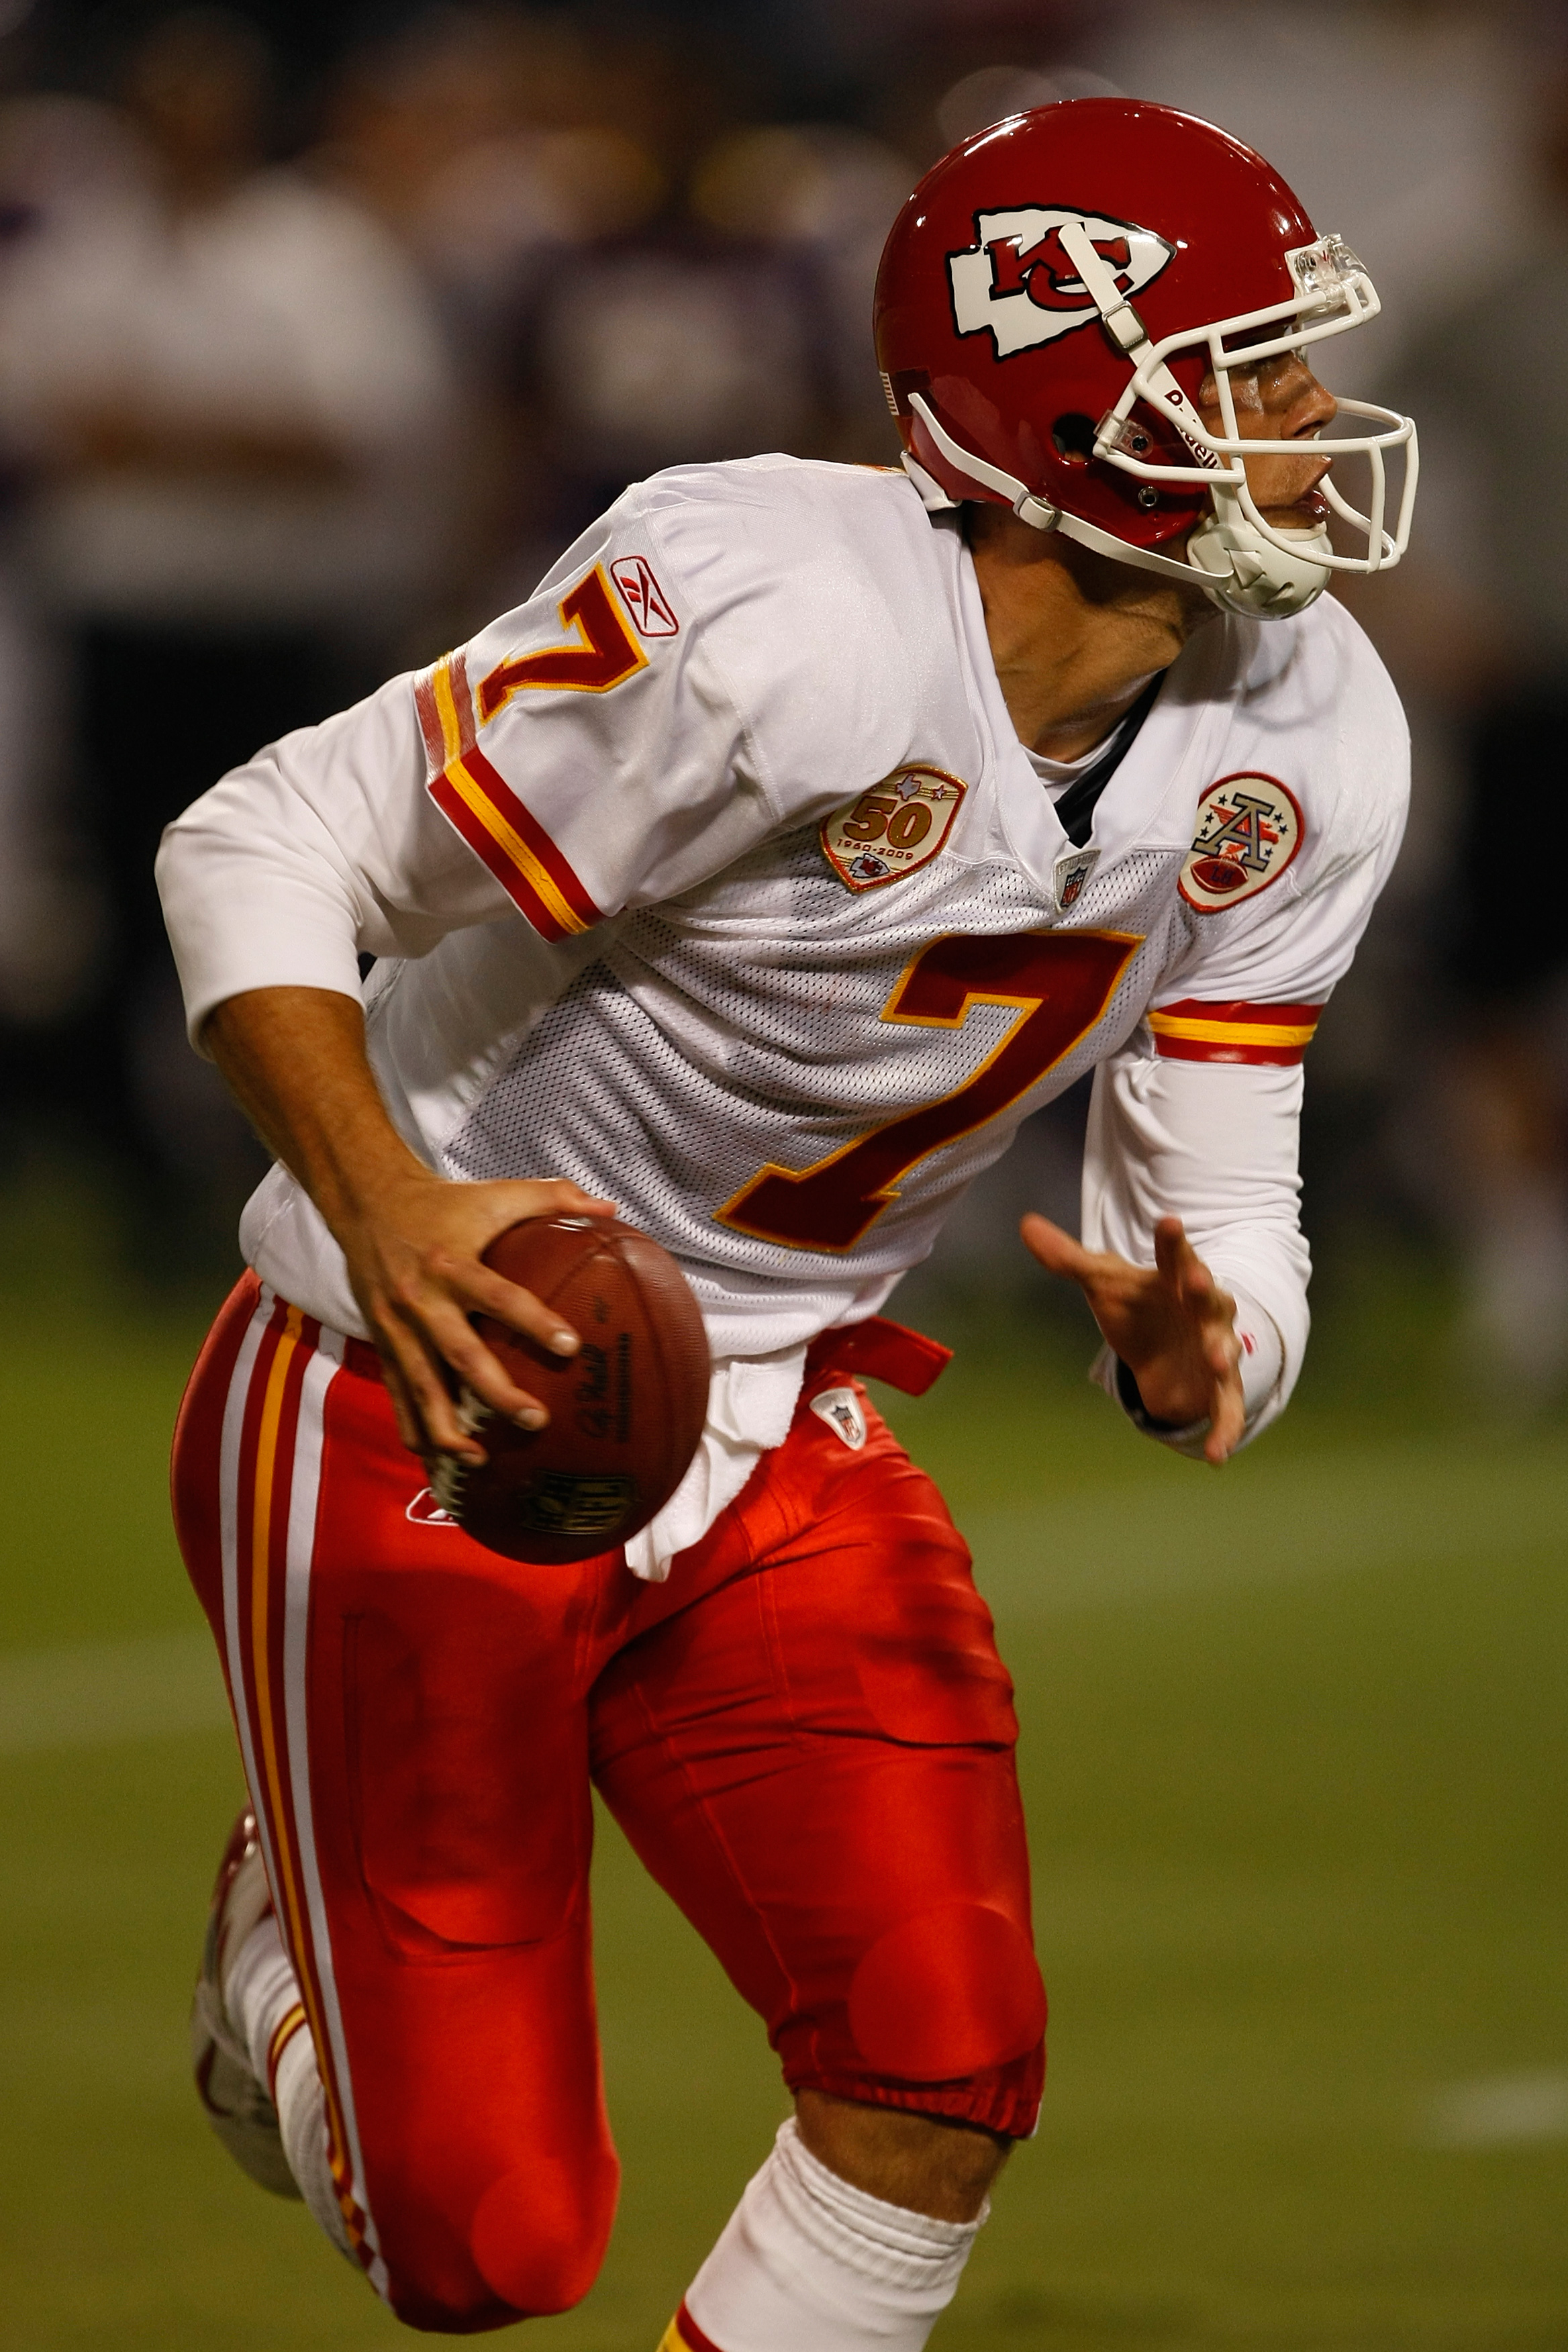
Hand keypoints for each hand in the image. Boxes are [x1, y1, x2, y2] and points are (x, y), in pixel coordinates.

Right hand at [339, 1168, 616, 1465]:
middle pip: (460, 1354)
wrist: (366, 1203)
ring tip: (482, 1460)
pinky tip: (441, 1461)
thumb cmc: (444, 1201)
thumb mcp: (495, 1193)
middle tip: (537, 1419)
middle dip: (496, 1393)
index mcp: (452, 1263)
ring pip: (421, 1388)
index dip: (533, 1321)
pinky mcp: (381, 1345)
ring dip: (449, 1429)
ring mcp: (396, 1328)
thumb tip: (610, 1210)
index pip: (498, 1295)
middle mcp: (421, 1300)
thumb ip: (552, 1198)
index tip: (571, 1347)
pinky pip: (398, 1396)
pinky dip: (416, 1430)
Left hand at [1020, 1212, 1244, 1464]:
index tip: (1169, 1221)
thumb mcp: (1103, 1283)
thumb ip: (1067, 1258)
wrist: (1167, 1354)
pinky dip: (1225, 1431)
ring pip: (1225, 1350)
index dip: (1173, 1241)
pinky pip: (1228, 1412)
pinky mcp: (1220, 1391)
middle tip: (1197, 1281)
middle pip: (1209, 1298)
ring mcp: (1217, 1350)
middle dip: (1204, 1290)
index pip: (1176, 1255)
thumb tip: (1025, 1224)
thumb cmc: (1139, 1307)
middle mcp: (1204, 1312)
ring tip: (1218, 1361)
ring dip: (1223, 1354)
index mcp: (1177, 1279)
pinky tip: (1216, 1456)